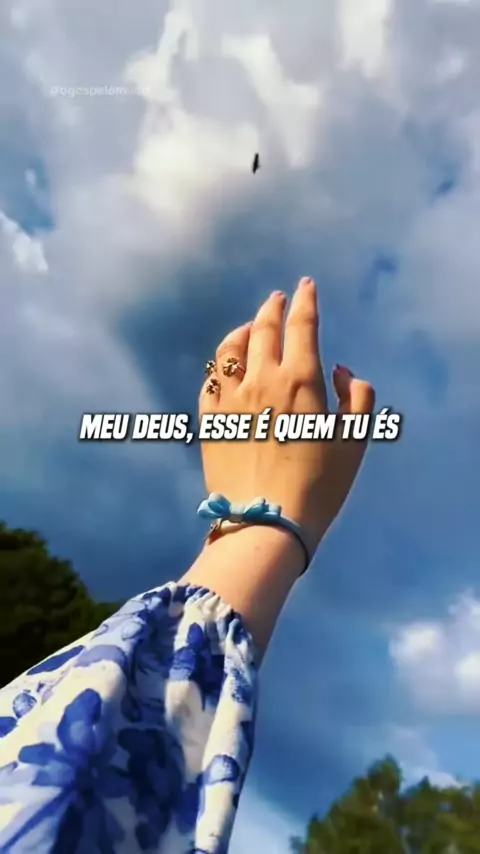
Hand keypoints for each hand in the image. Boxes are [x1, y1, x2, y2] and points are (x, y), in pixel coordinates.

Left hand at [199, 277, 374, 557]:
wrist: (266, 522)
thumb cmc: (319, 486)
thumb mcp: (355, 442)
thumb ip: (357, 398)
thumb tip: (340, 371)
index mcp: (300, 381)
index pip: (302, 326)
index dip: (306, 301)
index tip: (307, 286)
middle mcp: (261, 380)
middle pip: (264, 329)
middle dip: (273, 308)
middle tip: (279, 298)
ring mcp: (230, 399)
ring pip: (230, 349)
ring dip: (243, 331)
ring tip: (251, 327)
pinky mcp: (208, 420)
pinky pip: (210, 379)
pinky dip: (220, 364)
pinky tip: (227, 366)